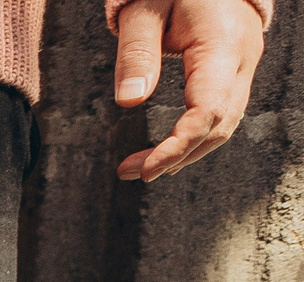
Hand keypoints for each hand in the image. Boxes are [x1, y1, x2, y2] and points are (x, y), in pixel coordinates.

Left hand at [113, 0, 263, 180]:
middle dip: (178, 156)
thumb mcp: (144, 10)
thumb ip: (136, 53)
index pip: (208, 109)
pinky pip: (224, 111)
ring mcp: (245, 64)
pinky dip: (197, 135)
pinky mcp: (237, 69)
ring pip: (226, 123)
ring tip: (142, 168)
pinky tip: (169, 150)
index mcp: (222, 43)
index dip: (179, 145)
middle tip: (132, 173)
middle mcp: (243, 57)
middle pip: (219, 124)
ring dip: (187, 152)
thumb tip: (129, 102)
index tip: (147, 170)